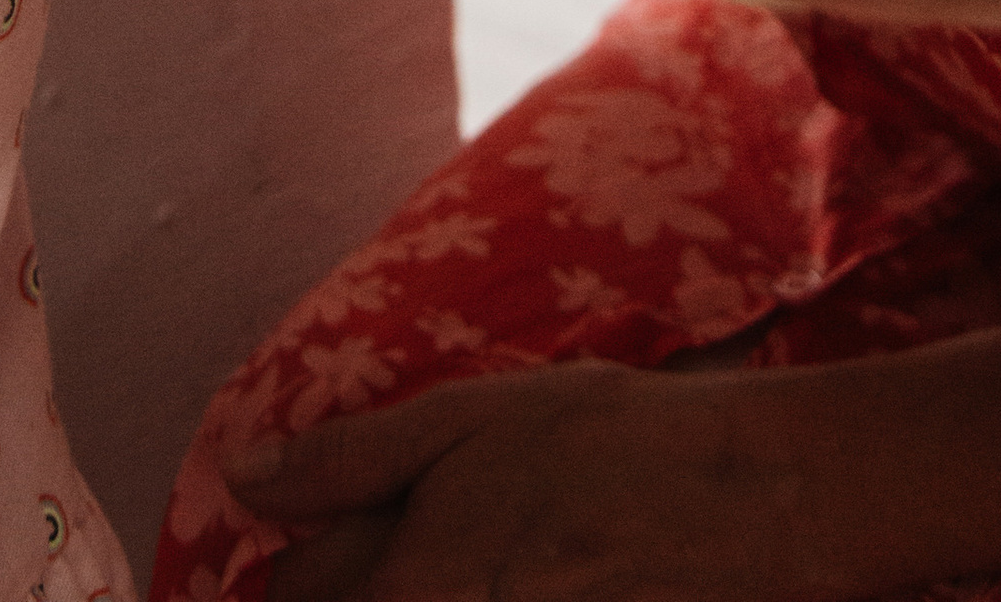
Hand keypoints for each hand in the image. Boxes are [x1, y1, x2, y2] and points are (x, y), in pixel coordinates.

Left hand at [227, 329, 1000, 601]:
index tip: (302, 550)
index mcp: (413, 575)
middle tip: (381, 548)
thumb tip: (243, 477)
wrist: (757, 502)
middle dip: (343, 584)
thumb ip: (355, 457)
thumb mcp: (479, 416)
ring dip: (400, 586)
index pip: (296, 599)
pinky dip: (454, 595)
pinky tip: (497, 566)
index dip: (289, 571)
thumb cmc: (613, 441)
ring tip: (443, 554)